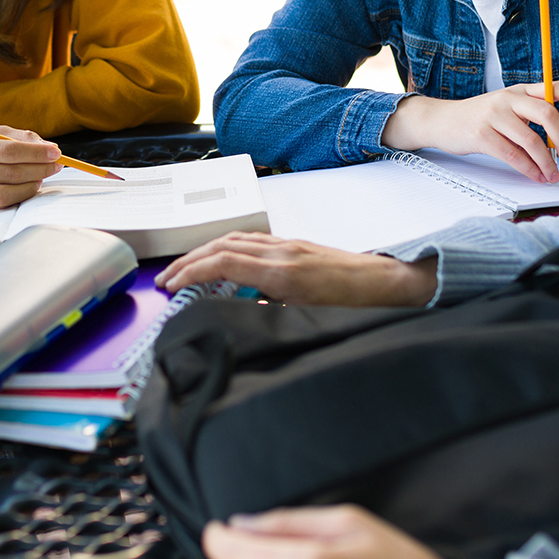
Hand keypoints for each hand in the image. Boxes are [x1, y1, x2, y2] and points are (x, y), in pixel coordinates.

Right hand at [0, 127, 61, 209]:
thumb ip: (18, 137)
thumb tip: (46, 146)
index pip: (10, 150)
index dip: (35, 152)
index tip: (55, 152)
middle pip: (11, 172)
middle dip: (40, 168)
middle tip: (56, 164)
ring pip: (8, 191)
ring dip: (32, 183)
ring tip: (44, 175)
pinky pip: (2, 203)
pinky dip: (21, 195)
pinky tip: (30, 186)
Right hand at [156, 232, 436, 306]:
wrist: (390, 284)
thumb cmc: (358, 306)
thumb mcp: (308, 319)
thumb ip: (267, 315)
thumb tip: (236, 317)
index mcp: (281, 272)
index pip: (222, 263)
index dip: (190, 274)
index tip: (170, 287)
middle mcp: (282, 252)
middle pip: (222, 246)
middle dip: (189, 261)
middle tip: (167, 279)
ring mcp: (289, 245)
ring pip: (236, 239)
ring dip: (206, 251)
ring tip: (187, 269)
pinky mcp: (297, 246)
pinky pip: (252, 240)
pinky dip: (228, 248)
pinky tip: (224, 260)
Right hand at [380, 82, 558, 182]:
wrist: (441, 121)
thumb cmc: (478, 118)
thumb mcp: (506, 109)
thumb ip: (530, 118)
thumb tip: (558, 143)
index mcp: (519, 90)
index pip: (556, 88)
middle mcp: (508, 98)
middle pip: (548, 113)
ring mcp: (494, 115)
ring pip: (531, 139)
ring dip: (546, 162)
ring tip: (551, 175)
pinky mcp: (481, 134)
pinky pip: (512, 155)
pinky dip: (528, 169)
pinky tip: (534, 175)